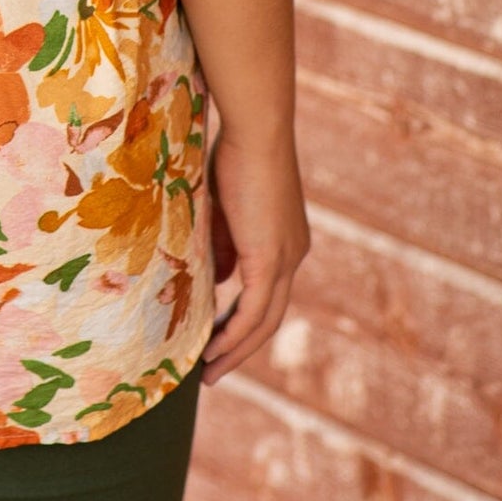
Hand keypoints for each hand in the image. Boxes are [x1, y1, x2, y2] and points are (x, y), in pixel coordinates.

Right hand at [201, 123, 310, 383]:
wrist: (256, 129)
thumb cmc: (236, 152)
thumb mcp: (226, 206)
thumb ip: (224, 245)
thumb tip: (217, 283)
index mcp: (286, 241)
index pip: (267, 293)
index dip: (242, 318)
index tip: (215, 334)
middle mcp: (293, 255)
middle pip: (269, 317)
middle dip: (240, 346)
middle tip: (212, 368)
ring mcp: (286, 259)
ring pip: (263, 322)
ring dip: (235, 350)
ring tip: (208, 371)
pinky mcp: (270, 258)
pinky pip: (252, 310)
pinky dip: (233, 335)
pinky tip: (212, 350)